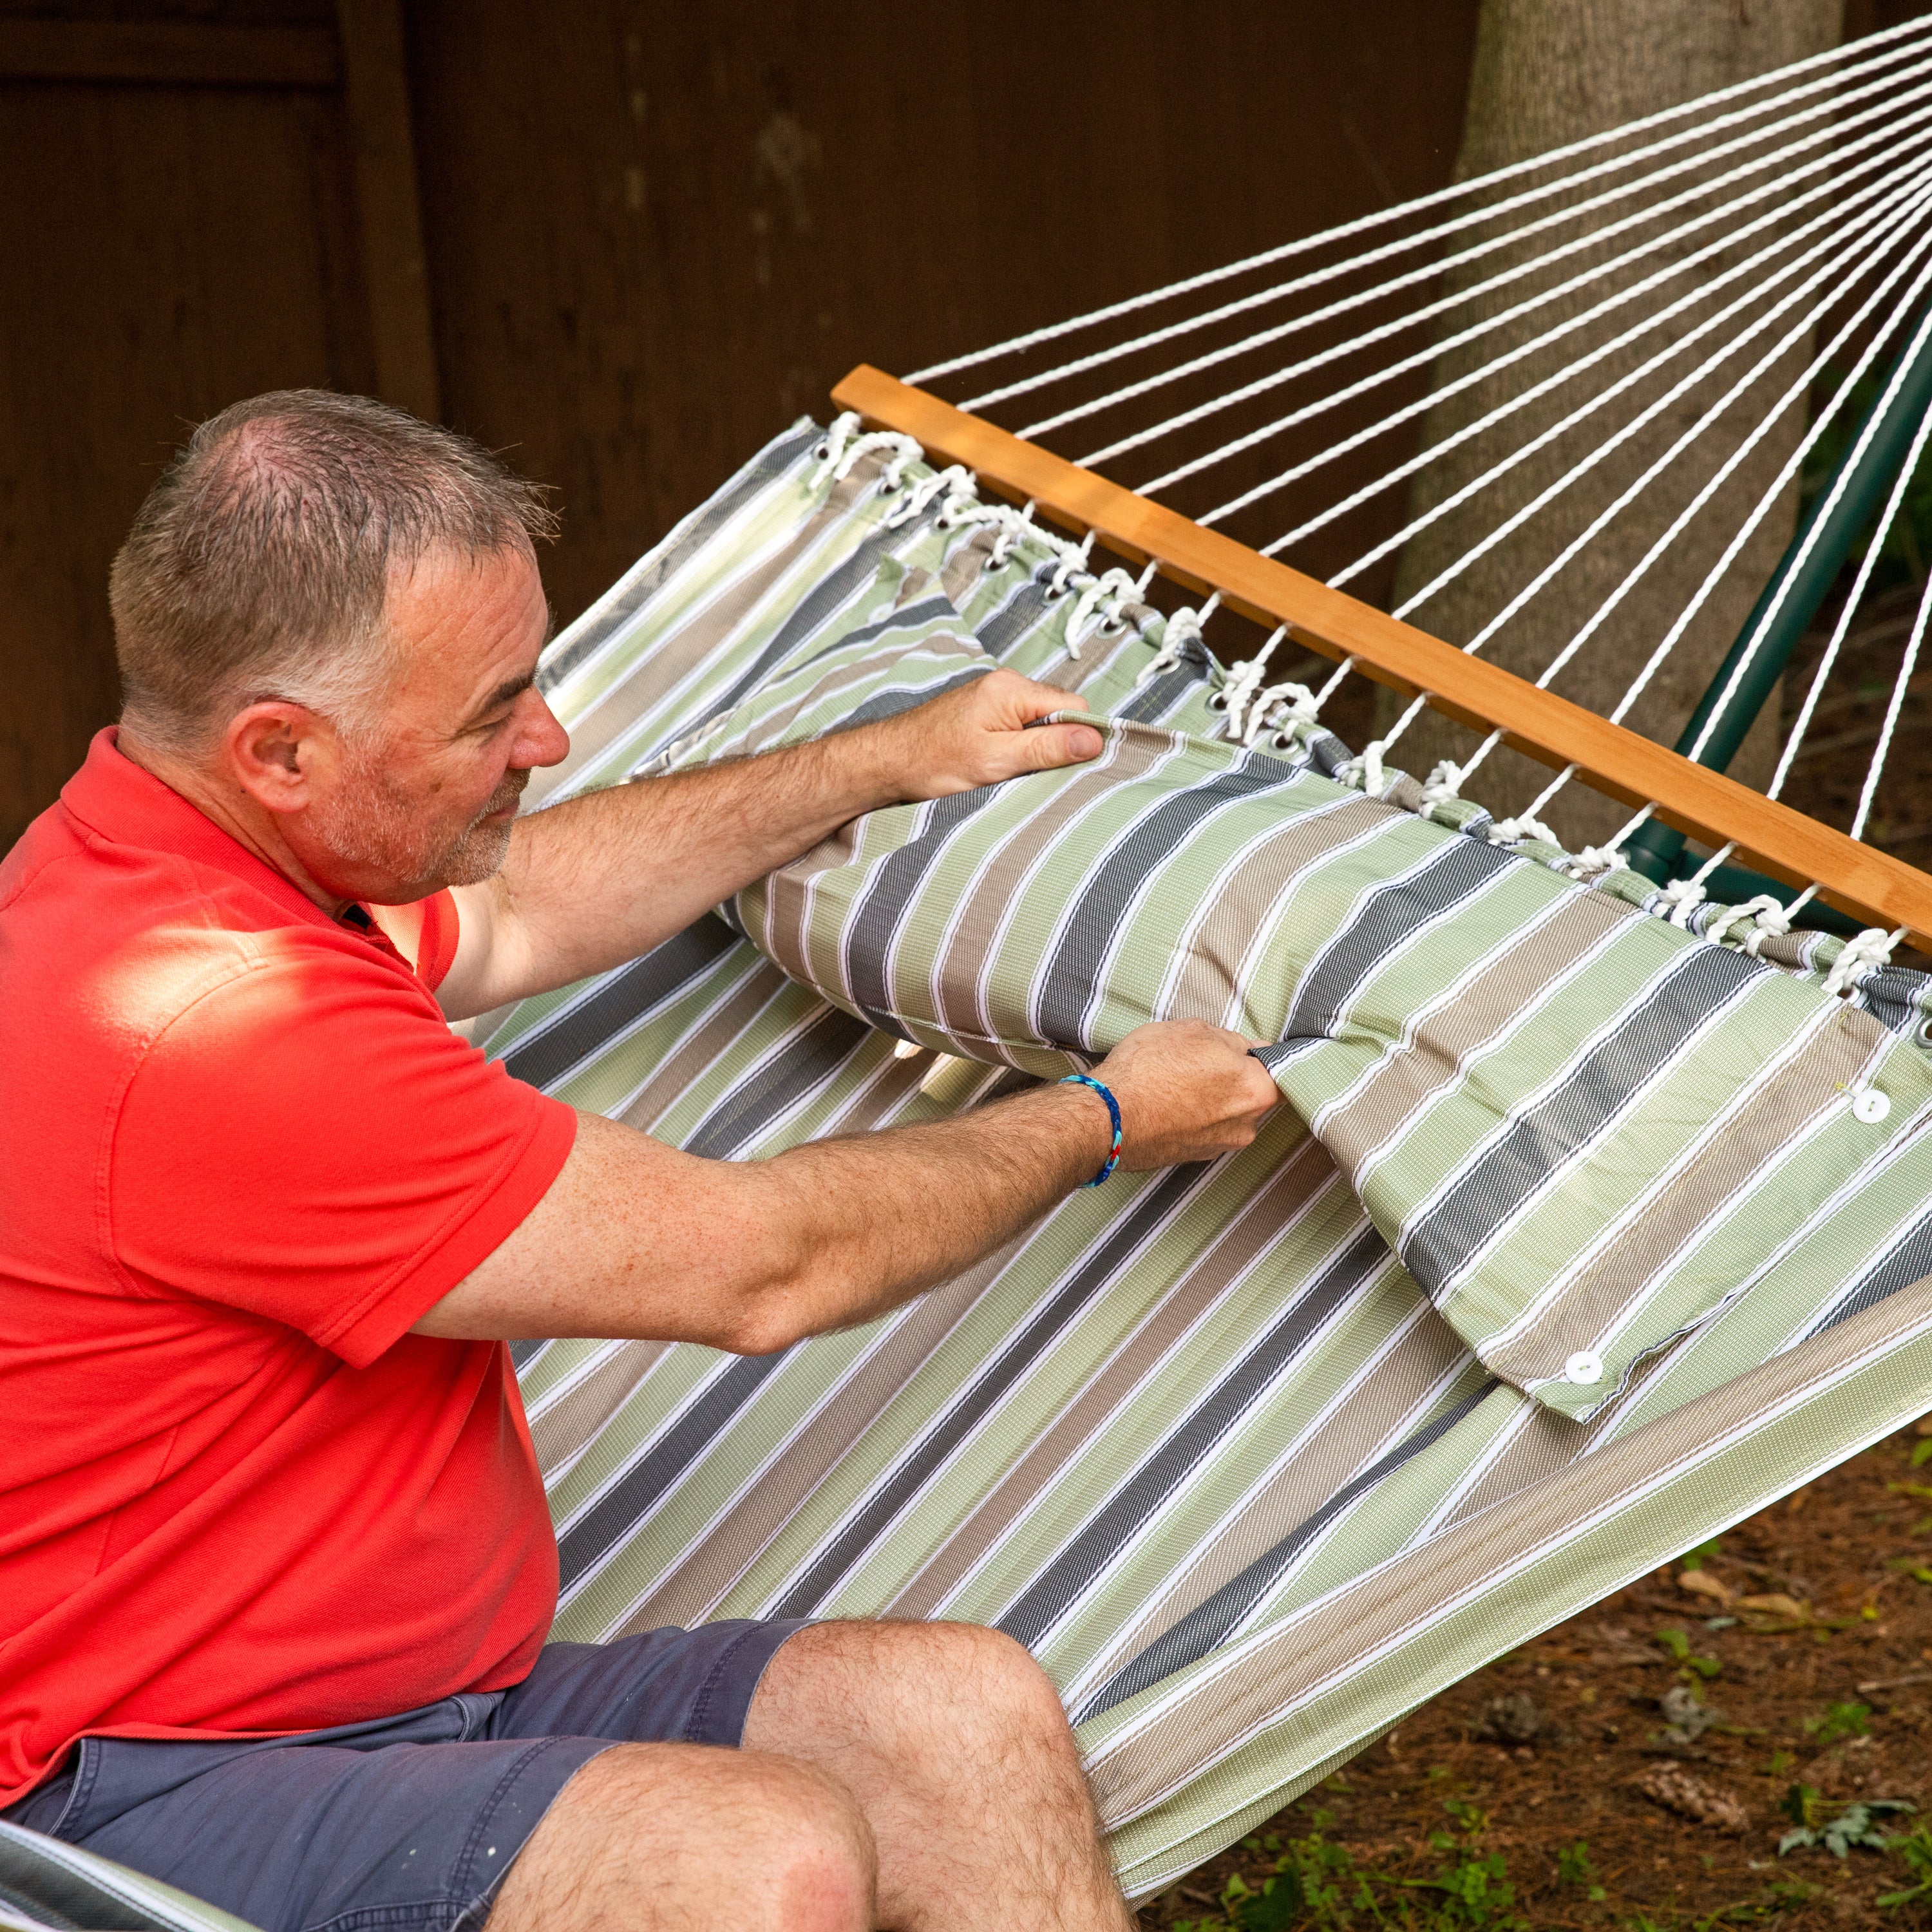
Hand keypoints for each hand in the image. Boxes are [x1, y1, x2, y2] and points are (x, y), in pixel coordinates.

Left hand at [865, 667, 1104, 801]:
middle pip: (1059, 713)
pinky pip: (1020, 726)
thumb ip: (1047, 748)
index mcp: (1012, 690)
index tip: (1072, 768)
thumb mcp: (996, 761)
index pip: (1074, 707)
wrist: (887, 761)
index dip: (1080, 738)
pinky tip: (999, 765)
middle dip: (1057, 745)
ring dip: (1036, 749)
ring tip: (1010, 771)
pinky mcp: (984, 712)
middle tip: (1034, 774)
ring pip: (1040, 722)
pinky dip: (1018, 748)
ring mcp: (994, 697)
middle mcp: (1006, 685)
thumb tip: (1095, 739)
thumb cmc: (933, 762)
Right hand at [1086, 1020, 1279, 1169]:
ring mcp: (1218, 1146)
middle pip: (1251, 1094)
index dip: (1262, 1055)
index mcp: (1255, 1090)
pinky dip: (1189, 1116)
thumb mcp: (1192, 1030)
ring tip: (1175, 1081)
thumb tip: (1240, 1047)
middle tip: (1200, 1060)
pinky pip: (1201, 1129)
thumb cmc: (1149, 1069)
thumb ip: (1229, 1040)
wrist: (1108, 1118)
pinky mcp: (1192, 1158)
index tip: (1248, 1049)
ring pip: (1225, 1113)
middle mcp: (1245, 1126)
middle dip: (1232, 1077)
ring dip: (1208, 1098)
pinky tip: (1164, 1101)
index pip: (1281, 1071)